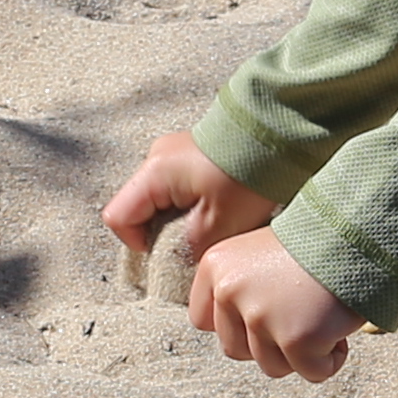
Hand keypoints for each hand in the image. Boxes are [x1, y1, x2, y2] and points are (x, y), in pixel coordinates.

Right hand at [101, 132, 274, 279]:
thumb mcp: (218, 225)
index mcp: (154, 173)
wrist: (280, 135)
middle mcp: (156, 157)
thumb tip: (175, 262)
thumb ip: (185, 249)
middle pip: (137, 208)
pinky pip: (175, 187)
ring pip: (158, 199)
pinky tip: (217, 206)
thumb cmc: (248, 178)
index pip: (118, 218)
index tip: (170, 251)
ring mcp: (172, 152)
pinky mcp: (190, 153)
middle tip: (194, 241)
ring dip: (178, 218)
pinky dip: (190, 203)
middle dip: (161, 232)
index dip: (137, 243)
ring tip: (211, 222)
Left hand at [189, 228, 360, 381]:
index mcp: (217, 266)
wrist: (358, 235)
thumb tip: (234, 334)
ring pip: (271, 366)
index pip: (202, 321)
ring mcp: (261, 315)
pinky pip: (311, 372)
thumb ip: (239, 289)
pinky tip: (339, 331)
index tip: (264, 314)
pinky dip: (329, 360)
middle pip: (235, 350)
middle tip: (300, 316)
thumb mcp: (260, 255)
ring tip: (320, 319)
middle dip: (269, 343)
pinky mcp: (295, 337)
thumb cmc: (316, 245)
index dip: (237, 325)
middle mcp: (231, 290)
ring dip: (300, 353)